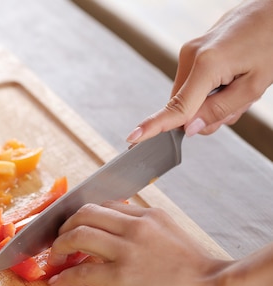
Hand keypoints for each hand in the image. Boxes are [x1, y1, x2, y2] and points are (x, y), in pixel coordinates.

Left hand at [47, 201, 232, 285]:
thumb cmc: (197, 269)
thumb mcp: (171, 234)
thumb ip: (146, 229)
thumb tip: (118, 233)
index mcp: (147, 215)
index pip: (105, 205)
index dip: (83, 214)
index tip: (74, 224)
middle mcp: (134, 227)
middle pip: (85, 213)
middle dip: (65, 224)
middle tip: (58, 238)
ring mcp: (126, 250)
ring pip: (78, 236)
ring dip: (59, 246)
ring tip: (54, 256)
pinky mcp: (121, 276)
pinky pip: (82, 272)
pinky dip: (65, 277)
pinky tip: (57, 282)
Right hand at [126, 0, 272, 142]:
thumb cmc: (271, 41)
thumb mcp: (255, 85)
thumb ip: (220, 110)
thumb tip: (189, 128)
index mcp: (206, 64)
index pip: (177, 106)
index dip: (155, 126)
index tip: (134, 137)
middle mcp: (190, 56)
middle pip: (185, 106)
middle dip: (207, 115)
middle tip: (238, 103)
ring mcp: (189, 51)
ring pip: (190, 96)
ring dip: (211, 101)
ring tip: (239, 83)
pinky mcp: (193, 50)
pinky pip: (194, 83)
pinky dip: (210, 89)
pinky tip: (231, 77)